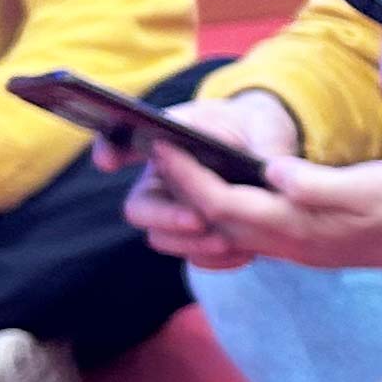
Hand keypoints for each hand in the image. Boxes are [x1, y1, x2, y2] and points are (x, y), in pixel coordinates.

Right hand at [116, 91, 299, 271]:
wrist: (272, 155)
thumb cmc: (256, 128)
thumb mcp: (259, 121)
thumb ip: (258, 141)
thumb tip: (268, 169)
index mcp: (163, 145)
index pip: (119, 144)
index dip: (108, 150)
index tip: (109, 160)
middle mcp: (161, 183)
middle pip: (139, 208)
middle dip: (164, 216)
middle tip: (196, 219)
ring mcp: (176, 215)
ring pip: (163, 239)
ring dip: (190, 244)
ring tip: (224, 240)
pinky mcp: (201, 240)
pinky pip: (197, 258)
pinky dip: (216, 260)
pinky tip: (244, 253)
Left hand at [135, 153, 381, 282]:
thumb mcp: (366, 184)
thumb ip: (315, 183)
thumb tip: (271, 171)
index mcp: (298, 226)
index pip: (225, 203)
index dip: (189, 177)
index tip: (164, 147)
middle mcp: (291, 243)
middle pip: (218, 222)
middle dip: (184, 190)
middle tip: (160, 156)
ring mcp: (300, 247)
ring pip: (233, 231)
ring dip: (202, 204)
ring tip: (185, 171)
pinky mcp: (310, 244)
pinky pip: (254, 233)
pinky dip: (230, 213)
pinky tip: (231, 192)